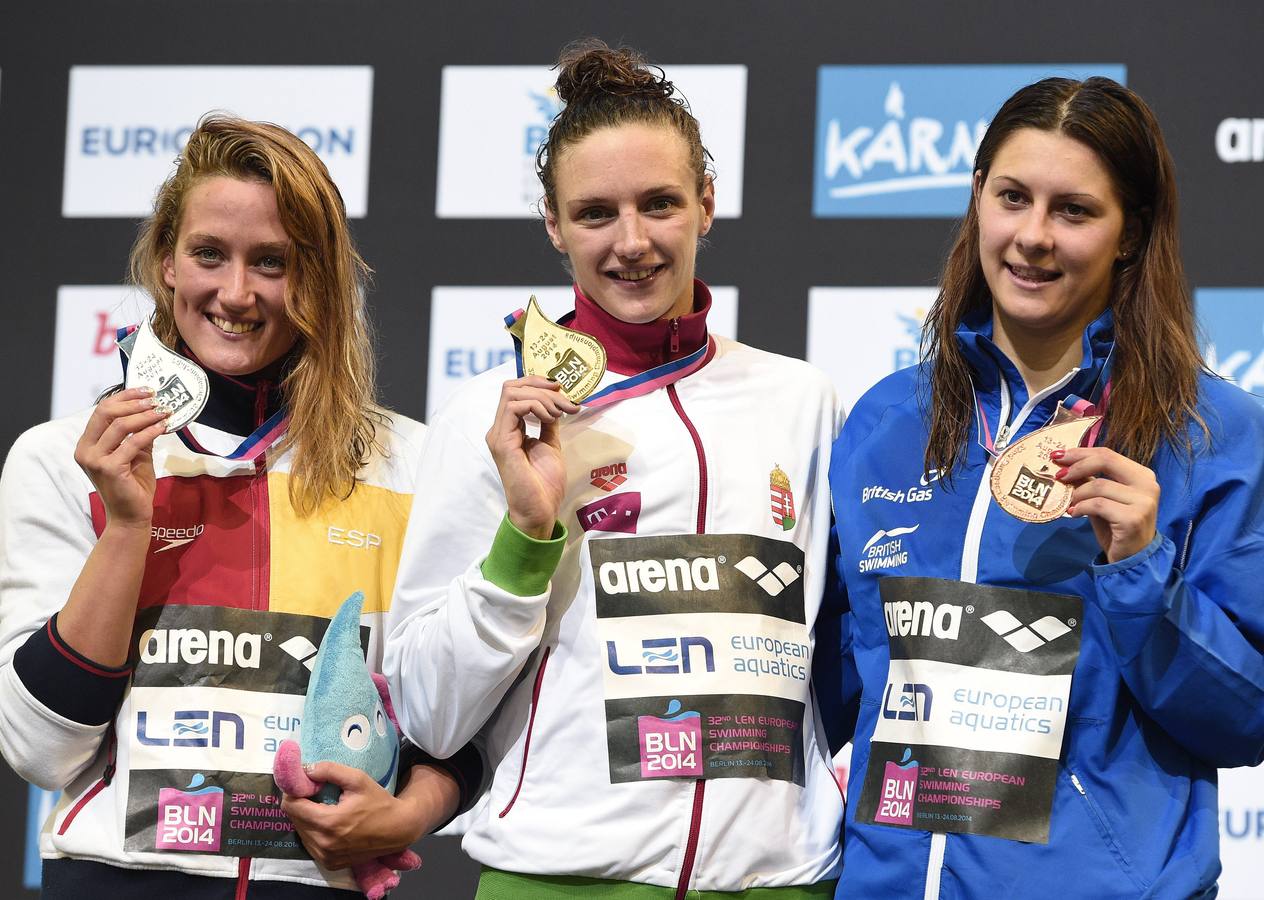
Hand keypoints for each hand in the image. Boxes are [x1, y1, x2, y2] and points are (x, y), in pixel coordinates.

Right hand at [73, 388, 168, 529]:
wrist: (131, 516)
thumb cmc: (133, 485)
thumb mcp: (136, 454)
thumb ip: (138, 434)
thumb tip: (154, 410)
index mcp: (87, 444)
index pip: (102, 411)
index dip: (124, 397)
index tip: (145, 390)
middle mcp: (86, 450)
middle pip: (106, 412)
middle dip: (133, 402)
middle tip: (156, 398)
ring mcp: (95, 460)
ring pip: (120, 425)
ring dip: (145, 415)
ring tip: (163, 410)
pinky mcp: (109, 468)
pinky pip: (133, 443)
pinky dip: (150, 431)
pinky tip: (163, 426)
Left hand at [281, 761, 438, 870]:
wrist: (398, 830)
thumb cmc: (378, 802)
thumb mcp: (358, 779)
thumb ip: (330, 770)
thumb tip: (306, 769)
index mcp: (328, 822)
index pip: (291, 806)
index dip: (295, 792)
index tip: (307, 785)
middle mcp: (323, 844)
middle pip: (294, 819)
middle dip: (301, 804)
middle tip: (316, 794)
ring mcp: (325, 857)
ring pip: (300, 833)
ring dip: (306, 819)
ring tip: (324, 808)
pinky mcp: (330, 864)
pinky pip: (310, 845)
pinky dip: (314, 833)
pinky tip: (329, 824)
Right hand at [485, 376, 578, 538]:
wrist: (540, 509)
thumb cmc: (544, 483)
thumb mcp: (550, 444)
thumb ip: (548, 423)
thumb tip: (556, 402)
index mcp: (509, 429)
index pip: (514, 391)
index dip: (537, 383)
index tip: (561, 389)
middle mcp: (499, 429)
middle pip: (512, 387)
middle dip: (542, 387)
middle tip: (565, 400)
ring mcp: (498, 435)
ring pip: (513, 393)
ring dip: (543, 397)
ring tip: (560, 412)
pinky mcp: (502, 442)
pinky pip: (515, 407)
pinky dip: (537, 406)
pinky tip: (552, 418)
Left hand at [1053, 446, 1159, 562]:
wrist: (1133, 558)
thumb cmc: (1116, 527)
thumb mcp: (1102, 499)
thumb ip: (1089, 482)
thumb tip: (1064, 464)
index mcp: (1142, 475)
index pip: (1108, 454)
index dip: (1080, 453)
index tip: (1058, 456)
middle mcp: (1147, 484)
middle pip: (1105, 461)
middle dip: (1077, 466)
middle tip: (1058, 475)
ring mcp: (1143, 501)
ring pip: (1099, 486)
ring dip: (1077, 494)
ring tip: (1070, 504)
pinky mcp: (1133, 518)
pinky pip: (1098, 505)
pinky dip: (1081, 508)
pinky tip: (1075, 514)